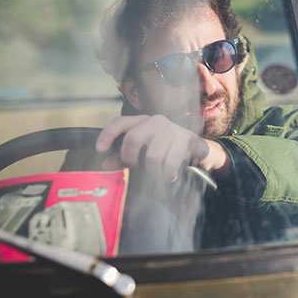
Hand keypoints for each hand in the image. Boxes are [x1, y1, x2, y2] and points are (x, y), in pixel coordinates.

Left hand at [96, 115, 231, 180]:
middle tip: (136, 166)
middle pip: (133, 138)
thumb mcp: (144, 150)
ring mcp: (171, 130)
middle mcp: (156, 121)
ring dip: (152, 170)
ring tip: (156, 172)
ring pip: (152, 155)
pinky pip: (170, 162)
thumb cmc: (167, 149)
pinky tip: (169, 175)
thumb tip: (106, 164)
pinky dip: (167, 173)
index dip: (107, 135)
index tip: (99, 149)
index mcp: (143, 121)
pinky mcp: (185, 140)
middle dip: (131, 158)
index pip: (120, 123)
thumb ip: (124, 157)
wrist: (197, 148)